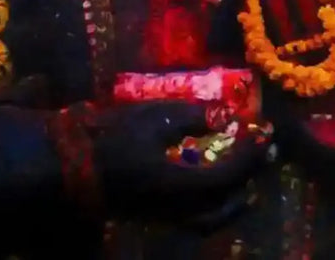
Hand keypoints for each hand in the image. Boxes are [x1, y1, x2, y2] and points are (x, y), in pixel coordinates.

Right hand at [85, 100, 271, 225]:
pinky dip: (212, 203)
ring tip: (246, 177)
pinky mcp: (153, 215)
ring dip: (233, 198)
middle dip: (249, 178)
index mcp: (181, 185)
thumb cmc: (110, 138)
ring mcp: (164, 216)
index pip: (230, 174)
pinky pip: (193, 217)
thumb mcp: (152, 118)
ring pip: (211, 218)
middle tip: (264, 154)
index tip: (266, 130)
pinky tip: (211, 182)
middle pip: (226, 204)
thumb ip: (190, 116)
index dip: (251, 152)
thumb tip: (218, 115)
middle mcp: (178, 208)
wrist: (68, 166)